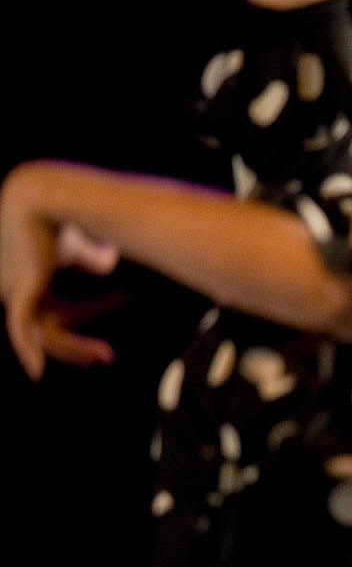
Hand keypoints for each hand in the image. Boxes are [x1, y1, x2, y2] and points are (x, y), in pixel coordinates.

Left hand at [2, 165, 120, 379]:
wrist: (47, 193)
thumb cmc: (68, 207)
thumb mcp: (82, 240)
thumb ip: (89, 257)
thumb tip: (107, 263)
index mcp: (30, 268)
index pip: (59, 303)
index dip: (90, 311)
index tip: (122, 304)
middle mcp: (17, 281)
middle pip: (50, 323)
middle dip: (78, 344)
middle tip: (106, 355)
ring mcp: (14, 288)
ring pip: (43, 331)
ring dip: (73, 348)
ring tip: (105, 356)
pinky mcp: (18, 291)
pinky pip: (22, 330)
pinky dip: (30, 351)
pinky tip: (37, 373)